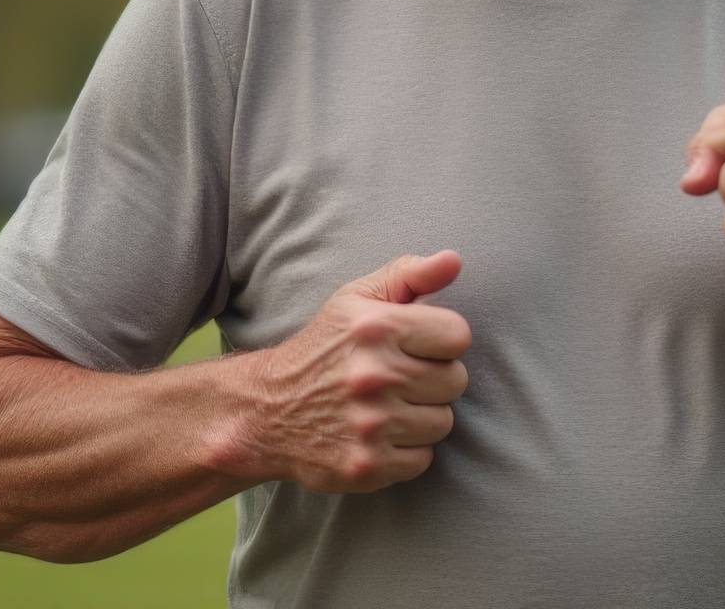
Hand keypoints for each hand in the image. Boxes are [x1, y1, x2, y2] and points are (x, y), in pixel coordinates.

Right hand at [231, 250, 471, 492]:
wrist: (266, 411)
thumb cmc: (323, 350)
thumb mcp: (356, 300)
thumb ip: (409, 275)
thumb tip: (454, 260)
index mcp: (376, 328)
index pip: (458, 335)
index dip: (441, 341)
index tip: (416, 346)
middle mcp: (373, 375)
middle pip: (456, 381)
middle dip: (432, 379)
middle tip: (399, 379)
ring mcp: (370, 424)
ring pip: (442, 422)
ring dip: (421, 417)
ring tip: (388, 407)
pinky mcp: (366, 465)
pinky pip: (423, 459)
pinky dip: (406, 452)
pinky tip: (379, 436)